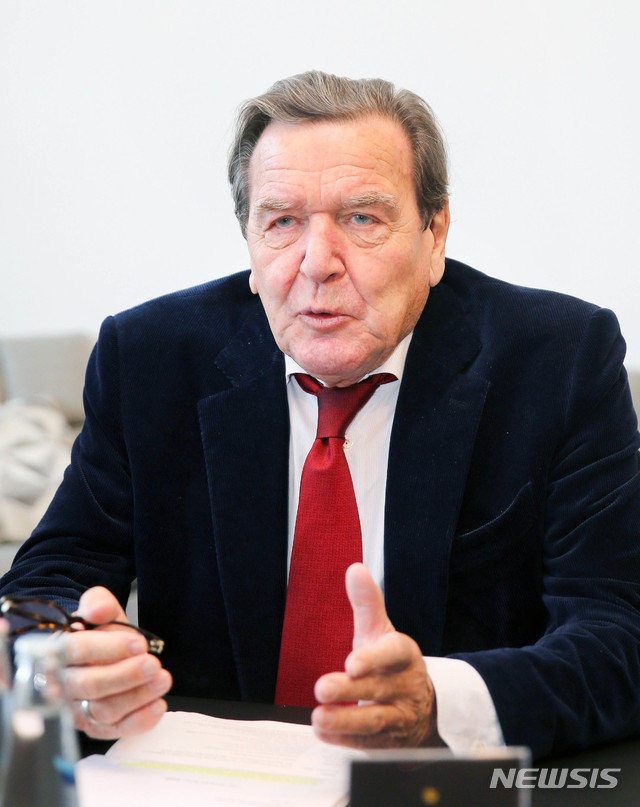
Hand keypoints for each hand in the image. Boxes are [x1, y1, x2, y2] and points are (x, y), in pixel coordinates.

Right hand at [61, 586, 171, 738]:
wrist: (107, 653)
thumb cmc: (100, 634)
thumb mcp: (101, 612)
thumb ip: (98, 602)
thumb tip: (96, 609)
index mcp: (57, 651)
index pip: (75, 651)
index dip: (107, 648)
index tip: (138, 644)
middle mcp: (62, 684)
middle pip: (88, 685)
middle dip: (125, 675)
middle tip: (153, 664)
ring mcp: (77, 709)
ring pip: (103, 710)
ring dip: (137, 696)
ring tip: (163, 679)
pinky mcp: (95, 728)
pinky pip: (115, 731)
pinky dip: (138, 721)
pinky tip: (158, 706)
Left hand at [311, 563, 441, 748]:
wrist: (421, 704)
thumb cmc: (391, 661)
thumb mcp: (381, 630)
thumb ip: (367, 602)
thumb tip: (354, 568)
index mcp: (404, 654)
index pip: (393, 654)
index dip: (373, 659)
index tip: (350, 664)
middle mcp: (405, 686)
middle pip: (379, 689)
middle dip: (350, 691)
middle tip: (321, 688)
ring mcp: (400, 716)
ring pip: (375, 722)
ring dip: (346, 722)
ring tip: (318, 718)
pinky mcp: (390, 742)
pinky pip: (370, 744)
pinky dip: (345, 741)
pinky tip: (323, 734)